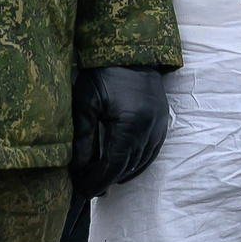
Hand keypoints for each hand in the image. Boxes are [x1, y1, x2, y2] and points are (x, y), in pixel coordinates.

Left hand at [70, 66, 169, 200]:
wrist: (132, 51)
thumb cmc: (105, 73)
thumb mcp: (86, 102)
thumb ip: (82, 137)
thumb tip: (78, 168)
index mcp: (130, 126)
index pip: (113, 166)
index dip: (97, 181)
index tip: (83, 190)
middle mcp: (149, 130)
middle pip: (127, 167)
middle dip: (107, 181)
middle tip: (88, 188)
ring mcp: (159, 126)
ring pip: (141, 162)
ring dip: (122, 173)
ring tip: (102, 179)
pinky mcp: (162, 122)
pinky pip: (152, 152)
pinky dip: (137, 163)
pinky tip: (123, 166)